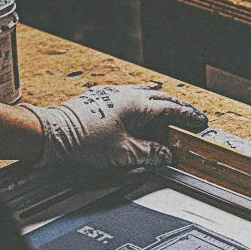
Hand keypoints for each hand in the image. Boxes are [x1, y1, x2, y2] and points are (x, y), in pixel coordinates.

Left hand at [21, 85, 208, 168]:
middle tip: (189, 117)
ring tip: (167, 114)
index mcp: (136, 105)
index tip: (199, 121)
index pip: (171, 108)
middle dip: (177, 107)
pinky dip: (141, 105)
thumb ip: (150, 154)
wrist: (50, 135)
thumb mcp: (124, 154)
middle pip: (160, 97)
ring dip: (159, 104)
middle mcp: (125, 95)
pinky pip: (129, 98)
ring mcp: (111, 95)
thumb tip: (165, 154)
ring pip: (144, 95)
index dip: (188, 116)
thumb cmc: (82, 141)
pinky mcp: (99, 100)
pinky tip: (139, 115)